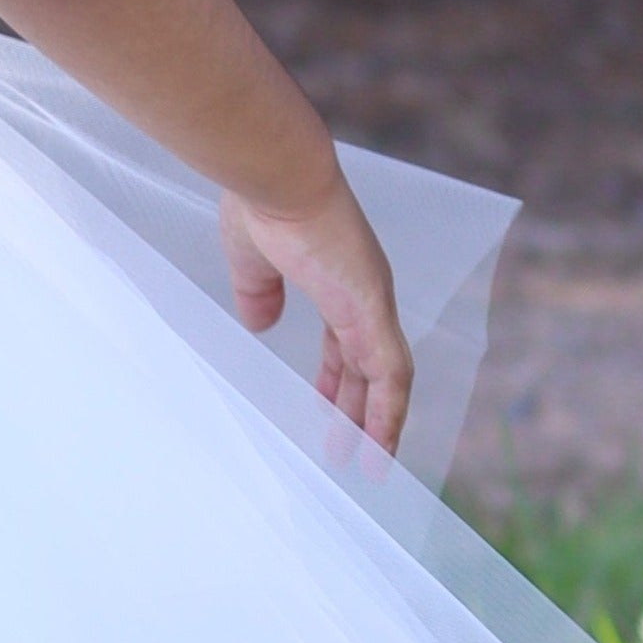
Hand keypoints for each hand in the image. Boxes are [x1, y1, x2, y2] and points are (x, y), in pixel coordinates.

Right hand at [217, 176, 414, 454]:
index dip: (337, 377)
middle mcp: (363, 295)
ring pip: (386, 378)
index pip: (345, 341)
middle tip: (347, 449)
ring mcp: (373, 304)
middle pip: (368, 366)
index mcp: (336, 281)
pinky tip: (378, 448)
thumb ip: (258, 293)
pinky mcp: (372, 311)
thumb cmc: (261, 204)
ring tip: (369, 466)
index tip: (325, 408)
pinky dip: (389, 414)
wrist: (277, 177)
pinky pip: (391, 375)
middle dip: (357, 409)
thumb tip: (258, 324)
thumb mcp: (251, 262)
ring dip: (378, 423)